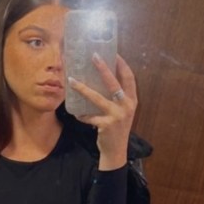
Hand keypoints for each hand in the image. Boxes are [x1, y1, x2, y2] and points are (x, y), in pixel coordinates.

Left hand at [68, 54, 137, 168]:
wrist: (116, 151)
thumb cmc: (117, 129)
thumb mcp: (121, 112)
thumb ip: (116, 98)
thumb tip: (101, 80)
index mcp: (132, 101)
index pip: (129, 78)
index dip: (122, 64)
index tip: (114, 53)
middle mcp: (127, 106)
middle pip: (114, 83)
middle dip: (104, 68)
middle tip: (94, 56)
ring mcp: (117, 115)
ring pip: (98, 98)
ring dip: (83, 88)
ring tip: (72, 80)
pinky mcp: (106, 125)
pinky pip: (90, 116)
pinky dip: (82, 115)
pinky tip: (76, 114)